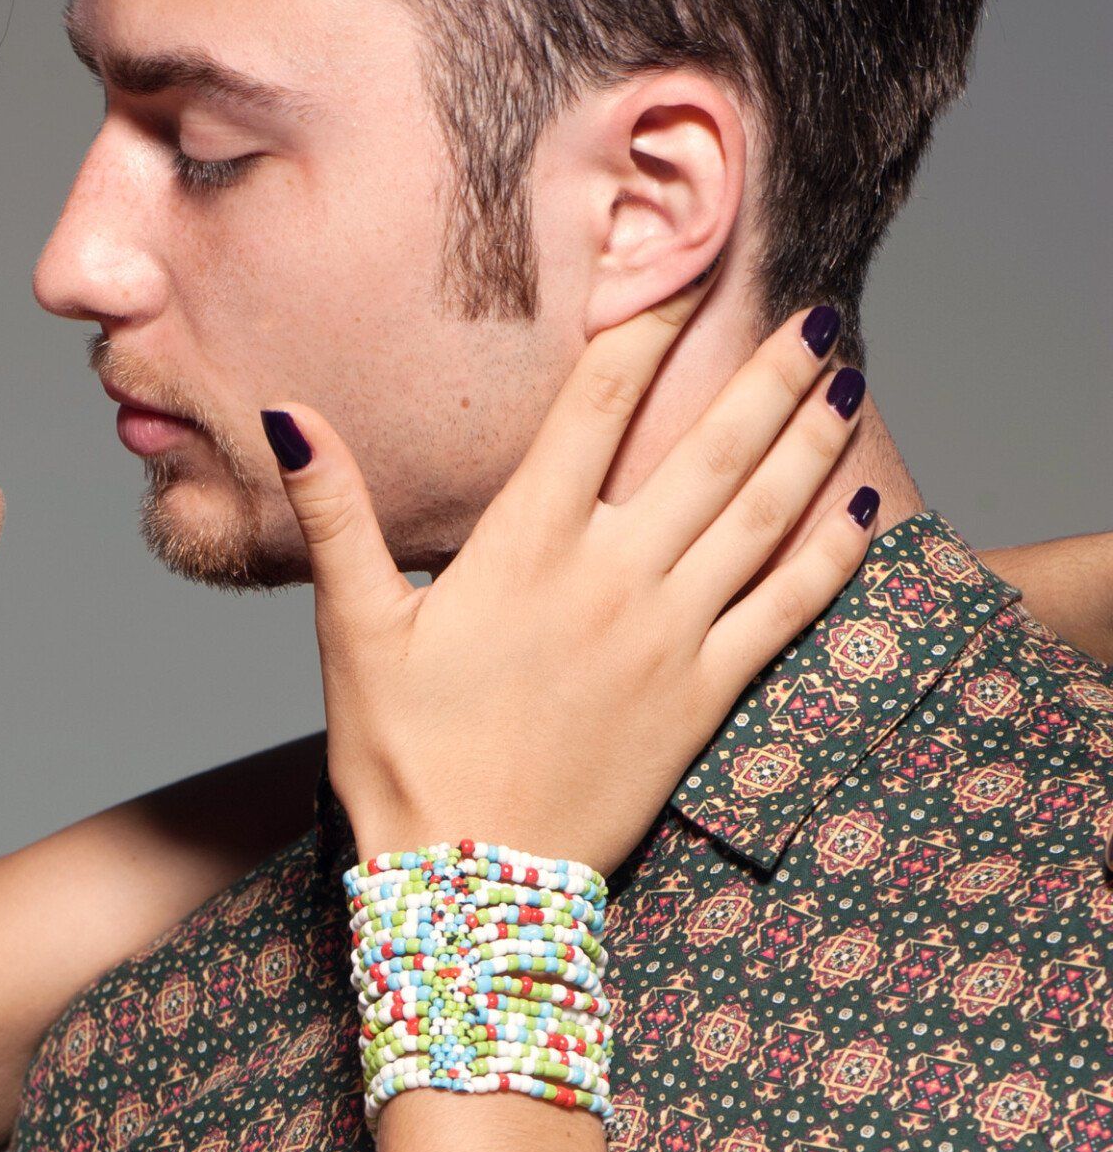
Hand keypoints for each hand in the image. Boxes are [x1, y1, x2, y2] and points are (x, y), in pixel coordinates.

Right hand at [270, 290, 873, 871]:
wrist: (470, 888)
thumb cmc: (403, 760)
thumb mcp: (354, 632)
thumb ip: (335, 515)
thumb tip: (290, 416)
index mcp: (524, 547)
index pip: (596, 403)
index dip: (644, 321)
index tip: (679, 263)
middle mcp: (610, 577)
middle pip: (710, 442)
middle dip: (769, 365)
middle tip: (817, 304)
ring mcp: (668, 636)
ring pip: (763, 511)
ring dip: (813, 434)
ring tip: (848, 372)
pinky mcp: (704, 697)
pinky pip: (787, 607)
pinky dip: (832, 550)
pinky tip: (862, 503)